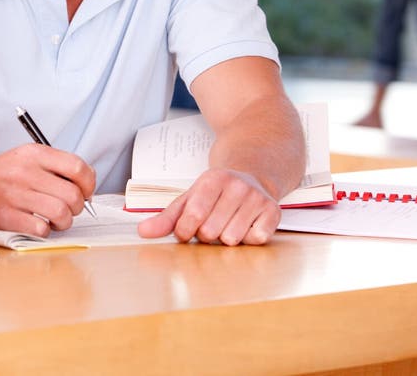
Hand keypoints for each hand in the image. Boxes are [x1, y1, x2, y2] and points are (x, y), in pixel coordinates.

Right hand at [0, 144, 95, 236]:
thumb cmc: (5, 173)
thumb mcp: (30, 157)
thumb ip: (58, 165)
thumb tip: (88, 180)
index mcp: (35, 154)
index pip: (77, 167)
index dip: (89, 183)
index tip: (87, 191)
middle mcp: (26, 172)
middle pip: (72, 194)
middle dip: (78, 206)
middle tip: (71, 208)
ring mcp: (16, 195)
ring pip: (60, 213)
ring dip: (65, 221)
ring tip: (58, 220)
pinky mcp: (7, 217)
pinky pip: (41, 229)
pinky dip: (46, 231)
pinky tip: (41, 225)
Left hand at [137, 168, 280, 245]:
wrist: (253, 176)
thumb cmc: (216, 193)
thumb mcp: (190, 198)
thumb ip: (167, 217)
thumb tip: (143, 231)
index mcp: (212, 180)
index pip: (193, 216)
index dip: (185, 231)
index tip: (186, 231)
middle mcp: (236, 186)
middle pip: (211, 231)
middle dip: (207, 234)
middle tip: (211, 223)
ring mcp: (256, 198)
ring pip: (232, 239)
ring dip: (227, 238)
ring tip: (228, 223)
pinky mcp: (273, 211)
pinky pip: (255, 240)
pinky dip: (248, 238)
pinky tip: (246, 225)